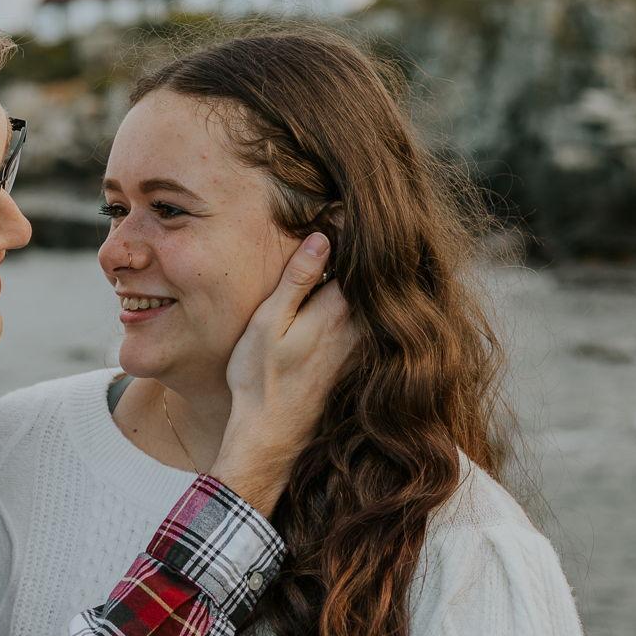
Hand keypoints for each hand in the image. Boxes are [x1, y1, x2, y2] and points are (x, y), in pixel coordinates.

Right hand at [211, 233, 355, 514]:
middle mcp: (361, 324)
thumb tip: (322, 237)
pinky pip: (371, 315)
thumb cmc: (260, 380)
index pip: (357, 253)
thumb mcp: (268, 323)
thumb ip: (297, 281)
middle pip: (373, 272)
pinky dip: (367, 296)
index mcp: (339, 309)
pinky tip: (351, 285)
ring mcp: (365, 343)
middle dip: (368, 243)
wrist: (273, 437)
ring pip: (374, 294)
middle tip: (360, 208)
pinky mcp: (361, 357)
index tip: (341, 199)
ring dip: (368, 269)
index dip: (350, 224)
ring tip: (362, 238)